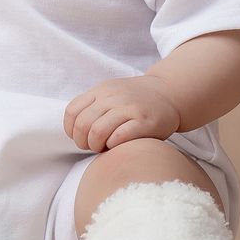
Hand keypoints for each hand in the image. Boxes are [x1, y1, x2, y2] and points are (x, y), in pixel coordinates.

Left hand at [63, 76, 180, 151]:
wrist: (169, 93)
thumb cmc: (135, 100)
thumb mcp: (110, 94)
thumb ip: (92, 106)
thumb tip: (74, 130)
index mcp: (101, 91)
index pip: (72, 111)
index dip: (71, 130)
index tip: (79, 138)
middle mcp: (112, 97)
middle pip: (83, 124)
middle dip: (83, 142)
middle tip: (91, 147)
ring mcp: (129, 108)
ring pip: (97, 131)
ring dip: (96, 146)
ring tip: (103, 148)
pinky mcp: (144, 122)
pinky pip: (119, 137)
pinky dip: (113, 145)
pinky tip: (117, 145)